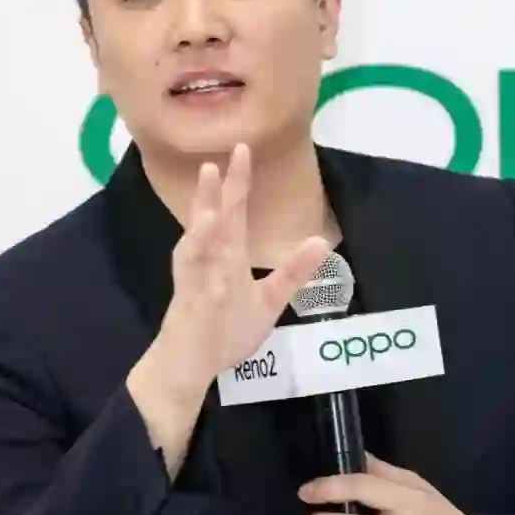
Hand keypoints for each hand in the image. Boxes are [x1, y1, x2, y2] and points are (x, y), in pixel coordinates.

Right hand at [128, 143, 329, 474]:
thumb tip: (322, 241)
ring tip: (210, 203)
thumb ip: (294, 271)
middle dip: (216, 192)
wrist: (193, 366)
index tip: (244, 148)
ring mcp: (198, 283)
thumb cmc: (225, 329)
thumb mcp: (270, 299)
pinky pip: (198, 292)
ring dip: (202, 231)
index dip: (239, 181)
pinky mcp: (193, 309)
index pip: (234, 210)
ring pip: (197, 250)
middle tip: (220, 160)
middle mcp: (210, 261)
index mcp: (228, 255)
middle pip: (213, 219)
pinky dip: (204, 277)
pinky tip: (215, 269)